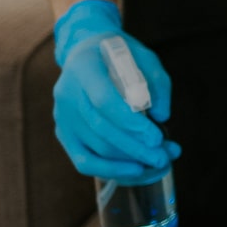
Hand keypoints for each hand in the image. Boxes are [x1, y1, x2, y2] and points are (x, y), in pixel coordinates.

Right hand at [53, 0, 178, 181]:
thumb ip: (156, 83)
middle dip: (136, 149)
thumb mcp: (144, 57)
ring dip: (130, 161)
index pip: (104, 101)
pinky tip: (135, 172)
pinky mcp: (64, 133)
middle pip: (101, 129)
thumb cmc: (120, 57)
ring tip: (159, 163)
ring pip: (96, 149)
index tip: (157, 137)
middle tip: (164, 157)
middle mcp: (67, 93)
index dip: (131, 123)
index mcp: (84, 68)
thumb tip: (161, 116)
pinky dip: (111, 170)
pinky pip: (84, 161)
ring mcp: (62, 116)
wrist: (87, 54)